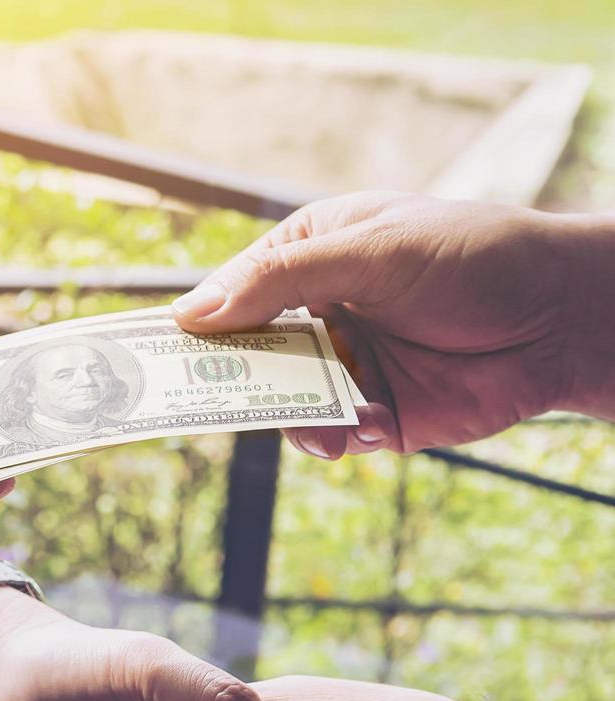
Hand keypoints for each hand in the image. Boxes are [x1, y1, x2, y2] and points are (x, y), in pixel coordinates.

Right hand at [170, 192, 614, 456]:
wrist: (566, 316)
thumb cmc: (472, 255)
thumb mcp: (369, 250)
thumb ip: (280, 280)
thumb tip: (192, 312)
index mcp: (306, 258)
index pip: (228, 292)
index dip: (188, 323)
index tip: (146, 352)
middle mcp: (316, 314)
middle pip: (242, 354)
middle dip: (221, 379)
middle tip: (188, 403)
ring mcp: (343, 367)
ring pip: (278, 402)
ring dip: (285, 414)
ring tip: (313, 420)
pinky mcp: (375, 414)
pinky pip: (329, 434)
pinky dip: (334, 437)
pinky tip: (363, 427)